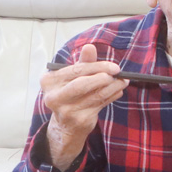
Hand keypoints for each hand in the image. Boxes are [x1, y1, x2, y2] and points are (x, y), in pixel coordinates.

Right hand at [43, 44, 127, 169]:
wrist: (65, 125)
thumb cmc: (70, 94)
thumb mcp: (73, 77)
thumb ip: (83, 62)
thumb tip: (90, 47)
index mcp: (48, 81)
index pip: (76, 70)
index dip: (97, 66)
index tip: (114, 66)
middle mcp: (53, 97)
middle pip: (82, 83)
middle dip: (103, 76)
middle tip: (118, 73)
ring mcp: (65, 111)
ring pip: (95, 95)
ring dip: (113, 86)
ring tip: (122, 81)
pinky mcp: (79, 120)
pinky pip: (100, 104)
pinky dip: (112, 96)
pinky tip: (117, 91)